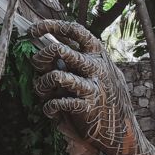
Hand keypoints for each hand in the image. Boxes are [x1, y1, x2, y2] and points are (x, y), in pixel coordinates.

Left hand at [29, 19, 135, 154]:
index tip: (33, 30)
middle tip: (37, 65)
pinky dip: (49, 106)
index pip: (74, 31)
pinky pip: (58, 102)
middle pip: (59, 50)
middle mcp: (95, 66)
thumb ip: (82, 56)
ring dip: (41, 84)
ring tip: (42, 90)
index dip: (51, 26)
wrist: (121, 128)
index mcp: (98, 53)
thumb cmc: (106, 94)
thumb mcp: (101, 69)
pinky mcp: (86, 106)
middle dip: (41, 57)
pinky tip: (51, 110)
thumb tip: (54, 42)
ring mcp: (91, 86)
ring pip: (55, 75)